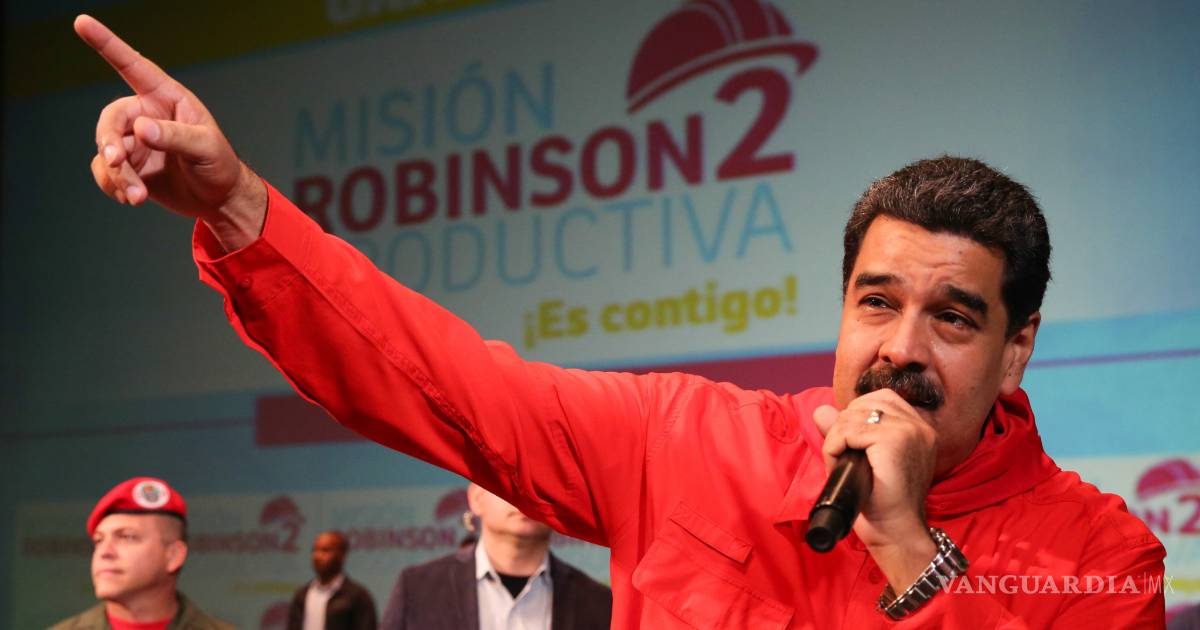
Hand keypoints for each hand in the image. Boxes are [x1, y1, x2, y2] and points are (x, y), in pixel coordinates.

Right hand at [75, 14, 264, 249]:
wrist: (219, 199)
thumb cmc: (220, 165)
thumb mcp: (207, 148)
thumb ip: (175, 136)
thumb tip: (140, 129)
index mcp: (166, 99)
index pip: (132, 66)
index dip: (107, 44)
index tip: (81, 22)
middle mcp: (146, 116)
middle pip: (110, 119)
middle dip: (109, 142)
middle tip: (116, 162)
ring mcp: (135, 142)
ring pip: (106, 151)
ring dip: (117, 174)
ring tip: (137, 196)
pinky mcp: (129, 167)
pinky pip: (106, 172)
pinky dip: (114, 186)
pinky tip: (132, 198)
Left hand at [813, 389, 937, 588]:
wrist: (895, 531)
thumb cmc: (880, 501)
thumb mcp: (860, 459)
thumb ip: (843, 431)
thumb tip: (820, 409)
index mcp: (918, 428)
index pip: (879, 399)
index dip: (855, 419)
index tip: (851, 446)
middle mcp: (918, 425)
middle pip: (863, 404)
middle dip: (843, 428)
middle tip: (842, 457)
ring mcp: (908, 430)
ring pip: (852, 417)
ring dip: (835, 440)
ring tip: (839, 463)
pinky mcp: (894, 440)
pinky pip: (847, 432)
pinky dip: (834, 448)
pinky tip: (837, 465)